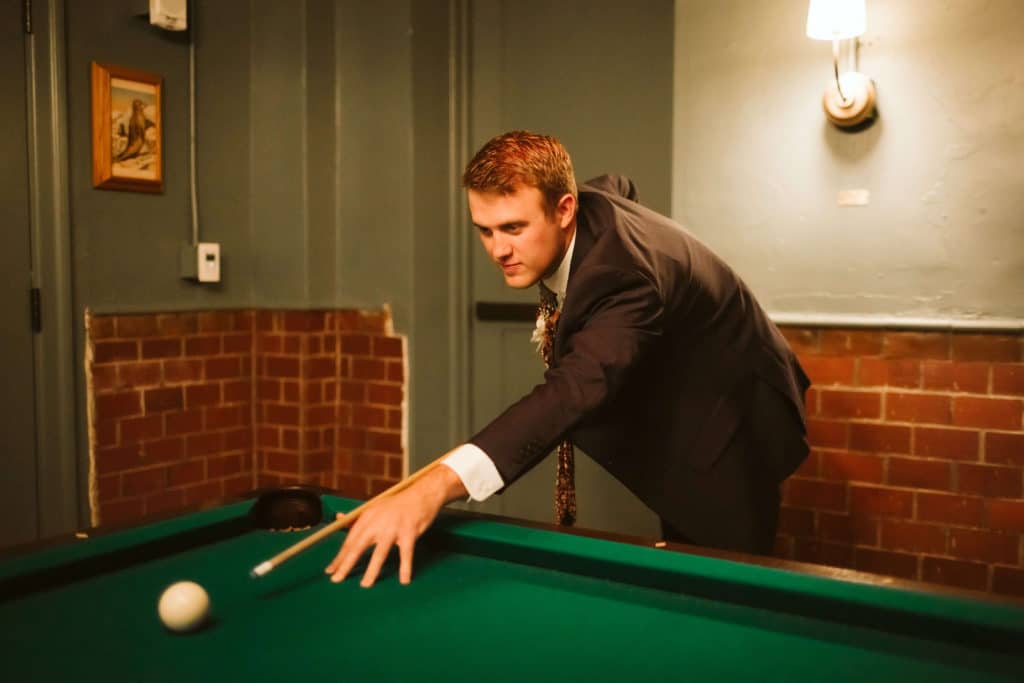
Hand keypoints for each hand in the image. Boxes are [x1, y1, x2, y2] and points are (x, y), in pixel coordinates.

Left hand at [324, 465, 465, 586]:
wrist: (422, 494)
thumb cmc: (398, 504)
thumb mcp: (375, 507)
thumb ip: (357, 517)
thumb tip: (338, 517)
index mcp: (367, 516)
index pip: (350, 540)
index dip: (340, 556)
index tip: (331, 570)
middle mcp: (377, 522)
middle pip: (358, 546)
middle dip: (346, 564)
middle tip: (337, 579)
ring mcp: (394, 528)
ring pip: (380, 553)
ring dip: (372, 570)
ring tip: (365, 584)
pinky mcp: (409, 533)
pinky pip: (406, 554)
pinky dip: (405, 568)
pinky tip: (404, 580)